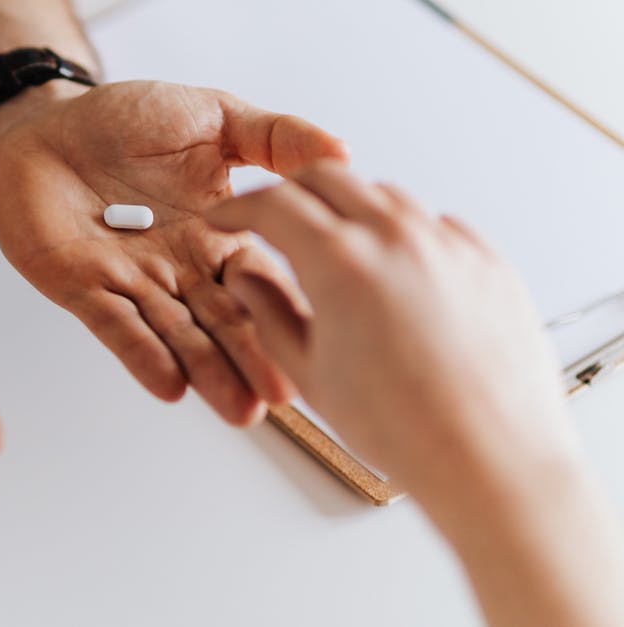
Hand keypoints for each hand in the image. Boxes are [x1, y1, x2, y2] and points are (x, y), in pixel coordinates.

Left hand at [0, 80, 348, 424]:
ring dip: (207, 370)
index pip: (261, 281)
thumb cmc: (124, 120)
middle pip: (223, 322)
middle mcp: (180, 269)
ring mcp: (132, 283)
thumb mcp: (213, 116)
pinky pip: (115, 325)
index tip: (323, 344)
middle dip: (252, 360)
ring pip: (176, 334)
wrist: (44, 124)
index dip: (287, 312)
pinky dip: (142, 354)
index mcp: (217, 235)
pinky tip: (170, 384)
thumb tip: (344, 153)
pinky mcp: (82, 288)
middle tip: (283, 398)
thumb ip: (274, 137)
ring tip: (240, 409)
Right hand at [204, 162, 574, 498]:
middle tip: (273, 215)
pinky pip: (437, 223)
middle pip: (328, 178)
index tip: (228, 216)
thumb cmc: (406, 428)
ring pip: (385, 195)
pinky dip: (404, 231)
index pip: (274, 205)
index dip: (240, 207)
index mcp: (341, 262)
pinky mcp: (487, 261)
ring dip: (348, 206)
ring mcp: (447, 244)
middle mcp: (396, 238)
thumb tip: (247, 282)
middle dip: (290, 190)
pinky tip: (394, 267)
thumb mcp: (310, 373)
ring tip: (334, 244)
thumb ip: (269, 315)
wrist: (492, 457)